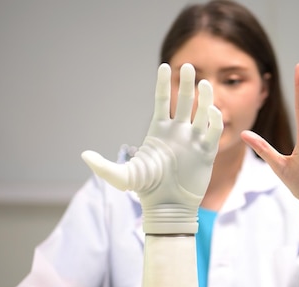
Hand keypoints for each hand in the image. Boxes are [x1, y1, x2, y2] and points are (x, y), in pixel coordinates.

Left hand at [82, 63, 222, 233]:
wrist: (168, 208)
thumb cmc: (146, 191)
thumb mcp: (123, 178)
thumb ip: (104, 167)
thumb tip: (84, 155)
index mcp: (158, 131)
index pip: (163, 101)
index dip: (164, 84)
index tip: (165, 66)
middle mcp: (178, 132)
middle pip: (184, 101)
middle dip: (186, 84)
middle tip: (187, 66)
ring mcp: (194, 141)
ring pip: (202, 112)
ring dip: (204, 98)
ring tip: (205, 84)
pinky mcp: (207, 152)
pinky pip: (214, 131)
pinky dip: (215, 120)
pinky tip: (212, 112)